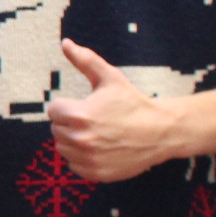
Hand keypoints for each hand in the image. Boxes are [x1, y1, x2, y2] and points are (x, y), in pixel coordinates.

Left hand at [48, 40, 181, 181]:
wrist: (162, 131)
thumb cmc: (133, 103)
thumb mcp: (110, 78)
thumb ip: (85, 60)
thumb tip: (65, 43)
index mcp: (78, 115)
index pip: (54, 110)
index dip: (69, 106)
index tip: (88, 106)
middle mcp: (80, 139)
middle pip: (57, 129)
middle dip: (71, 123)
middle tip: (96, 120)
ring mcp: (88, 159)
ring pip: (63, 148)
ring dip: (75, 141)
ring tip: (99, 133)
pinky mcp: (95, 173)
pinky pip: (75, 165)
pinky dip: (83, 158)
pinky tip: (101, 148)